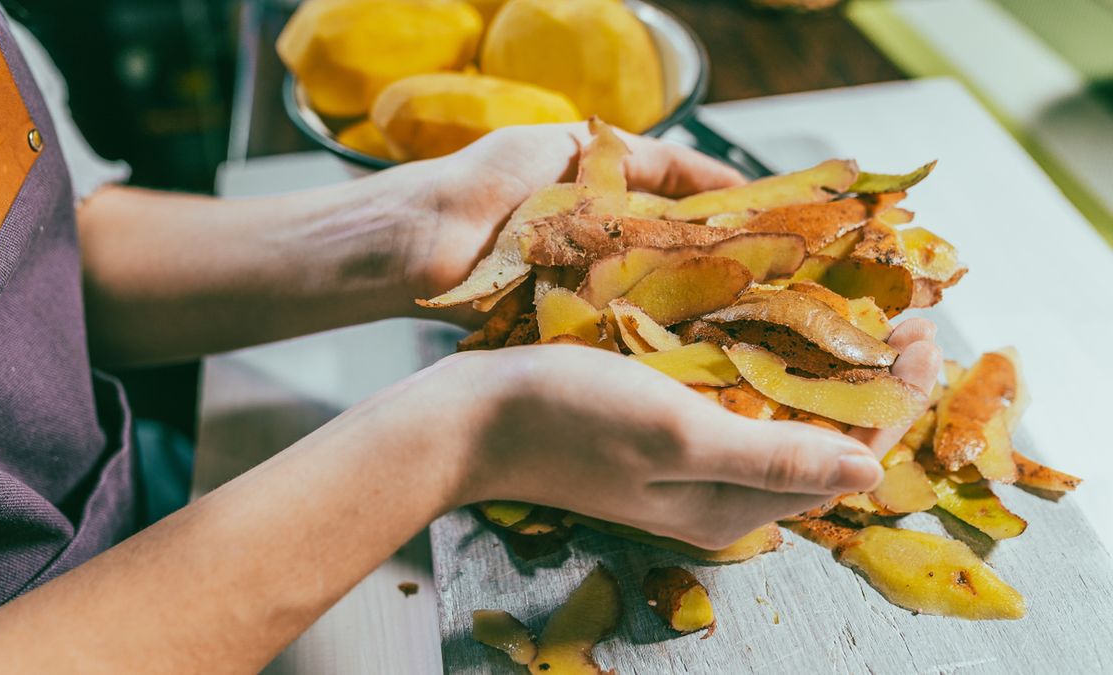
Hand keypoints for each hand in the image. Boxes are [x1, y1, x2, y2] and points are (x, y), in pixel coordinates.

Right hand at [364, 318, 937, 549]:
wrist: (471, 419)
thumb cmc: (566, 418)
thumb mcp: (675, 432)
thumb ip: (773, 457)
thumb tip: (870, 470)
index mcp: (735, 504)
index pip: (847, 457)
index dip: (895, 398)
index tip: (922, 335)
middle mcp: (722, 494)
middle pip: (823, 441)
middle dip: (869, 383)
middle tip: (901, 319)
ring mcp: (691, 467)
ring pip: (785, 423)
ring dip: (825, 372)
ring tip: (854, 318)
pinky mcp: (664, 438)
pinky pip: (741, 408)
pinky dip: (772, 371)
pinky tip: (774, 333)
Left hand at [397, 123, 744, 315]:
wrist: (425, 237)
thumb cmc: (490, 181)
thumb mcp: (571, 144)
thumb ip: (643, 158)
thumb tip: (720, 176)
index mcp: (607, 200)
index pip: (683, 207)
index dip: (728, 216)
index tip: (781, 227)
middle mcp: (602, 247)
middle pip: (675, 260)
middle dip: (721, 271)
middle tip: (777, 285)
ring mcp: (586, 289)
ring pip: (652, 300)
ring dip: (691, 309)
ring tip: (748, 321)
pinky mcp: (565, 327)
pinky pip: (614, 332)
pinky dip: (644, 339)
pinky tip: (686, 348)